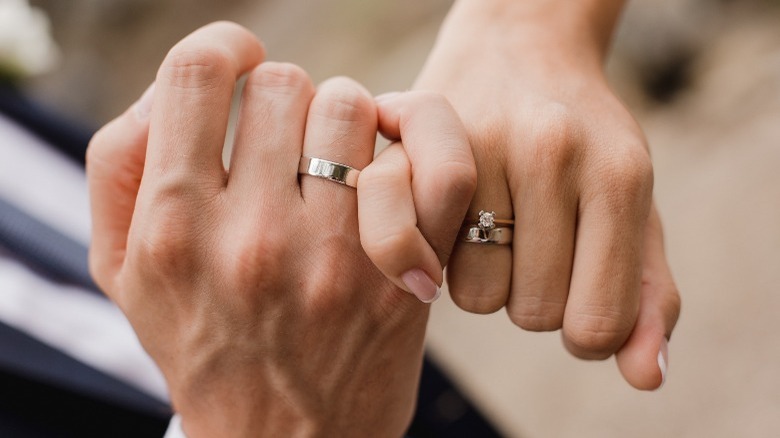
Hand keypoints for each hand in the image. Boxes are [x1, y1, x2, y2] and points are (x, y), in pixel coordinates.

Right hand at [87, 22, 473, 436]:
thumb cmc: (201, 345)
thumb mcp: (121, 270)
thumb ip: (121, 163)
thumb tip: (175, 90)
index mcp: (174, 227)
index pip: (199, 73)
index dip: (225, 49)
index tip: (240, 67)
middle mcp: (253, 237)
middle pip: (287, 83)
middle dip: (286, 100)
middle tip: (286, 142)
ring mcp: (334, 258)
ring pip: (355, 108)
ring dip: (346, 121)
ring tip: (334, 162)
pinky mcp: (399, 277)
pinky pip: (434, 164)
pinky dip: (422, 144)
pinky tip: (393, 165)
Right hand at [414, 0, 680, 389]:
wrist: (519, 48)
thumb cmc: (585, 143)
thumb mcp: (634, 210)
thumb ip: (647, 295)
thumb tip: (646, 376)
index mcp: (618, 174)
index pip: (596, 325)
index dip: (586, 329)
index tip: (578, 294)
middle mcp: (550, 152)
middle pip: (533, 312)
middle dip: (534, 297)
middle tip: (535, 251)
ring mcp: (480, 144)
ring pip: (475, 294)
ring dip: (485, 281)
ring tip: (490, 234)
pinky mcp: (418, 144)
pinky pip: (418, 252)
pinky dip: (433, 259)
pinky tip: (445, 230)